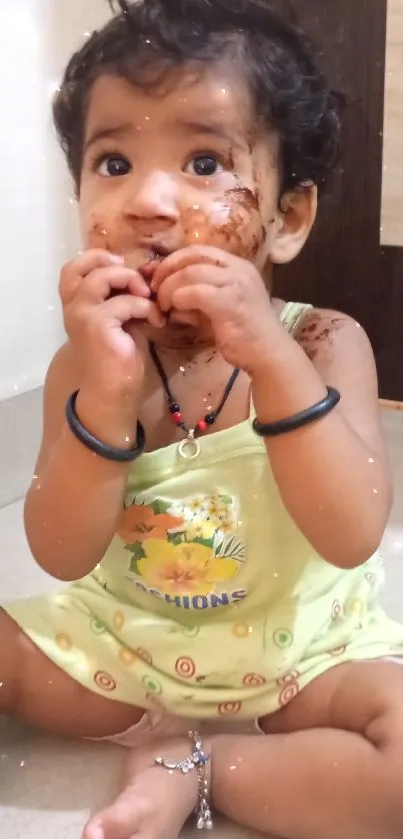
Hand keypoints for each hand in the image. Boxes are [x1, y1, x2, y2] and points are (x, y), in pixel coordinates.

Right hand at [60, 249, 164, 400]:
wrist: (114, 390)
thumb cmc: (120, 356)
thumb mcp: (122, 317)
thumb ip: (123, 295)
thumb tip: (144, 275)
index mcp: (76, 304)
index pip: (74, 267)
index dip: (97, 258)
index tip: (122, 265)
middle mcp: (73, 306)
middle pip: (85, 266)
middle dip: (119, 268)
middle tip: (141, 286)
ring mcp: (81, 314)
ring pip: (103, 277)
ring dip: (132, 283)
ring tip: (149, 301)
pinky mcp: (96, 324)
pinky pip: (125, 302)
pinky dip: (145, 307)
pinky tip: (156, 322)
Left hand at [152, 246, 283, 374]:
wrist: (268, 355)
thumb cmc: (242, 335)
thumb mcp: (213, 311)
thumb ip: (192, 298)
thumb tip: (163, 294)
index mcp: (236, 266)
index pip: (198, 250)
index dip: (172, 261)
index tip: (157, 278)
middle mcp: (238, 268)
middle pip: (193, 255)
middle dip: (167, 270)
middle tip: (154, 290)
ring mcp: (237, 283)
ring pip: (191, 272)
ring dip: (169, 287)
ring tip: (162, 305)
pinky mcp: (232, 302)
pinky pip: (196, 293)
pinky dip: (178, 299)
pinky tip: (173, 312)